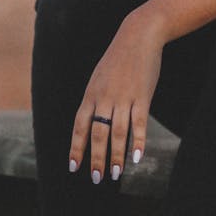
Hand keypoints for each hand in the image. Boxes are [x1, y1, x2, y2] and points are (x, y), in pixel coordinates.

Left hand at [69, 13, 163, 181]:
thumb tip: (90, 123)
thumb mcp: (99, 78)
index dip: (76, 148)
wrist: (138, 36)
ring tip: (114, 174)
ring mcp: (124, 97)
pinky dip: (137, 142)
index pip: (80, 126)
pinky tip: (136, 158)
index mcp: (91, 94)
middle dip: (96, 158)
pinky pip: (139, 123)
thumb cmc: (118, 59)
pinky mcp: (142, 96)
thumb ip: (95, 100)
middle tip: (97, 178)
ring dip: (115, 156)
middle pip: (98, 134)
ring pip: (117, 132)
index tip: (73, 167)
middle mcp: (104, 98)